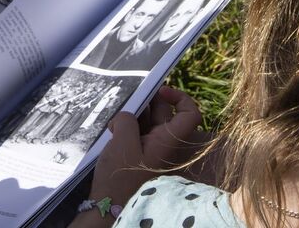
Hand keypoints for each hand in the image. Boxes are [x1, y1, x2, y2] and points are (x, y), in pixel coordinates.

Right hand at [89, 86, 202, 209]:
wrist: (108, 207)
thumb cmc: (119, 177)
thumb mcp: (121, 141)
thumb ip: (127, 119)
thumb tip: (126, 115)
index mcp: (168, 141)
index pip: (191, 114)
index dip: (181, 98)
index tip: (161, 91)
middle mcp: (164, 145)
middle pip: (164, 113)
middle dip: (147, 102)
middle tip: (128, 100)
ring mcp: (151, 151)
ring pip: (148, 122)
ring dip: (133, 115)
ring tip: (116, 118)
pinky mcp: (139, 156)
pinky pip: (137, 133)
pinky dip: (126, 127)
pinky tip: (111, 130)